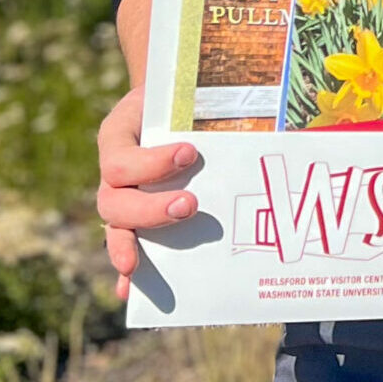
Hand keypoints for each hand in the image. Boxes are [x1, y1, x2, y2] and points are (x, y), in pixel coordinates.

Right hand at [95, 84, 200, 301]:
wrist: (166, 94)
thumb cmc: (179, 94)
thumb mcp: (183, 91)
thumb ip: (208, 100)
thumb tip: (269, 108)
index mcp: (119, 134)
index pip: (120, 157)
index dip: (151, 164)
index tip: (189, 153)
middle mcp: (114, 169)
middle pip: (113, 199)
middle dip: (149, 209)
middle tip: (189, 205)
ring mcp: (120, 192)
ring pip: (115, 223)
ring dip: (134, 243)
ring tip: (143, 263)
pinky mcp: (133, 212)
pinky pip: (123, 242)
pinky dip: (125, 268)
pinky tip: (130, 290)